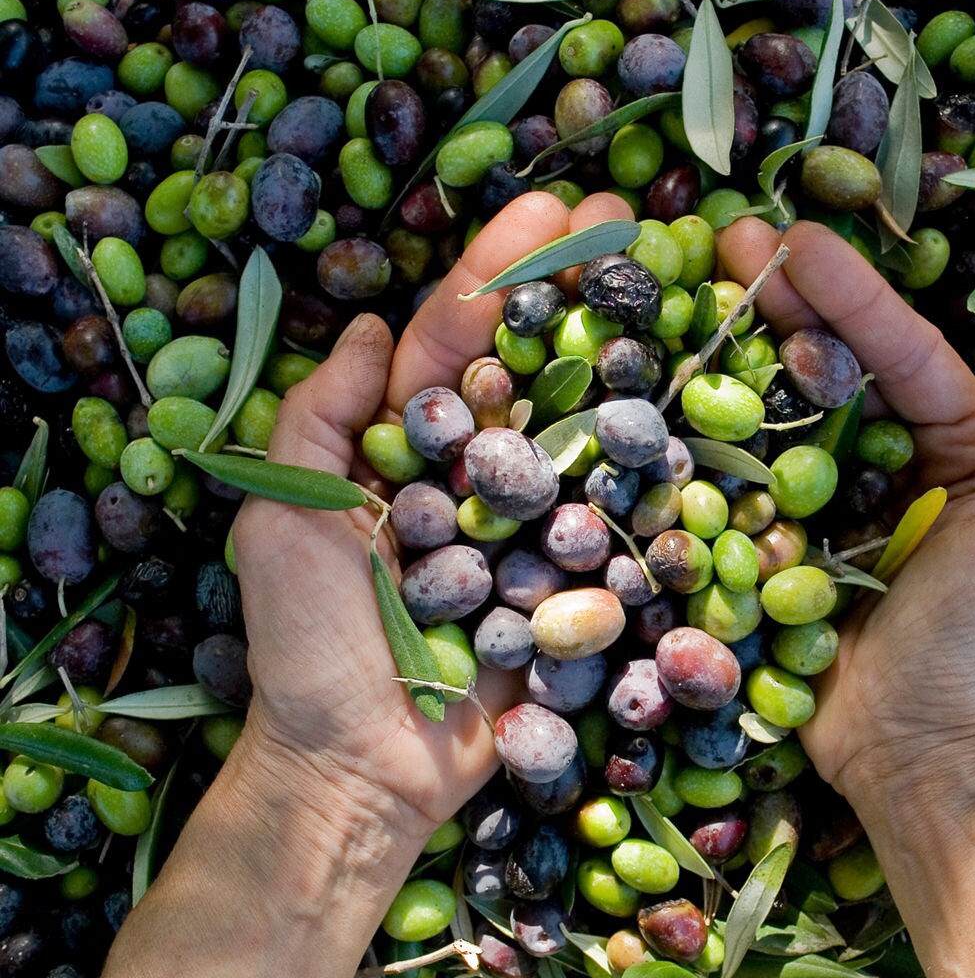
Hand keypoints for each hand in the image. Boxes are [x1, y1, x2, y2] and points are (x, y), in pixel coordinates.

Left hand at [232, 191, 633, 840]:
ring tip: (674, 290)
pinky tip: (690, 411)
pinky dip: (648, 470)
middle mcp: (468, 476)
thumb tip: (361, 327)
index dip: (499, 271)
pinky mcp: (567, 583)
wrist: (365, 770)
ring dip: (622, 360)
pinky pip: (612, 522)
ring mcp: (525, 528)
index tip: (555, 208)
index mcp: (400, 452)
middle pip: (529, 369)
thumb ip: (318, 420)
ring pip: (579, 433)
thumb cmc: (312, 646)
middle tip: (633, 220)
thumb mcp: (281, 519)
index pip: (452, 341)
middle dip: (574, 290)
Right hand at [719, 217, 974, 798]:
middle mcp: (892, 462)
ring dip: (740, 353)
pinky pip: (745, 482)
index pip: (902, 354)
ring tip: (692, 292)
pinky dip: (712, 437)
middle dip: (785, 302)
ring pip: (783, 412)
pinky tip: (673, 390)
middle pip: (834, 367)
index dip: (852, 295)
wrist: (909, 748)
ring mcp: (828, 502)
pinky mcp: (779, 543)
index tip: (796, 241)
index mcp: (961, 446)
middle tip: (728, 239)